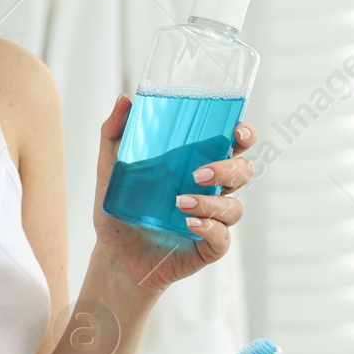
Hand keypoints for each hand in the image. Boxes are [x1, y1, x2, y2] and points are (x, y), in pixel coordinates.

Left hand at [92, 94, 255, 292]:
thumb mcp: (110, 168)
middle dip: (229, 168)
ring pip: (235, 206)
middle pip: (244, 171)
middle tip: (198, 173)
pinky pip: (223, 238)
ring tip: (180, 202)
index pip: (232, 143)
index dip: (244, 133)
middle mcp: (212, 189)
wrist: (113, 254)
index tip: (237, 129)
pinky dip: (211, 229)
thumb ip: (114, 133)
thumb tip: (125, 99)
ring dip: (212, 202)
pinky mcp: (209, 247)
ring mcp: (213, 219)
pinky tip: (190, 224)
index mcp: (197, 163)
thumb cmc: (118, 208)